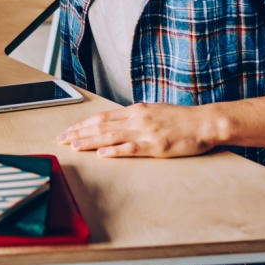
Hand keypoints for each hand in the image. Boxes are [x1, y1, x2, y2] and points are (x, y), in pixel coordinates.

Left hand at [57, 102, 222, 157]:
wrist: (204, 122)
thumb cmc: (181, 118)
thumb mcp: (154, 111)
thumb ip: (136, 116)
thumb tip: (118, 122)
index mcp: (135, 110)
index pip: (102, 116)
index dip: (82, 124)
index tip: (68, 130)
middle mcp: (137, 119)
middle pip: (101, 125)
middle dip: (78, 133)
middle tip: (61, 139)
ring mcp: (146, 132)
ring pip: (111, 137)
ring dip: (89, 142)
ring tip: (73, 146)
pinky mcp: (156, 146)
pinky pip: (131, 149)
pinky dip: (114, 151)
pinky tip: (101, 154)